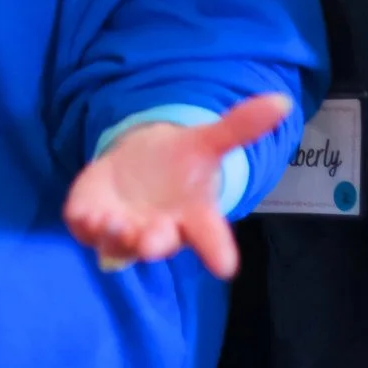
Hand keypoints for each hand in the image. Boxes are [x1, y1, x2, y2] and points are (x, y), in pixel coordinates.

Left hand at [63, 94, 293, 277]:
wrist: (138, 166)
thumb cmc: (180, 164)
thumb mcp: (207, 142)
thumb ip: (240, 127)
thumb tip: (282, 100)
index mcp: (193, 216)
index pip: (211, 238)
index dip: (218, 252)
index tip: (226, 267)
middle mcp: (160, 230)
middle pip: (161, 243)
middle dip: (156, 241)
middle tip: (153, 236)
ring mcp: (124, 229)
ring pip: (119, 243)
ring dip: (117, 237)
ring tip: (114, 223)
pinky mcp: (92, 221)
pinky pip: (86, 230)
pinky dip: (86, 225)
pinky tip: (87, 216)